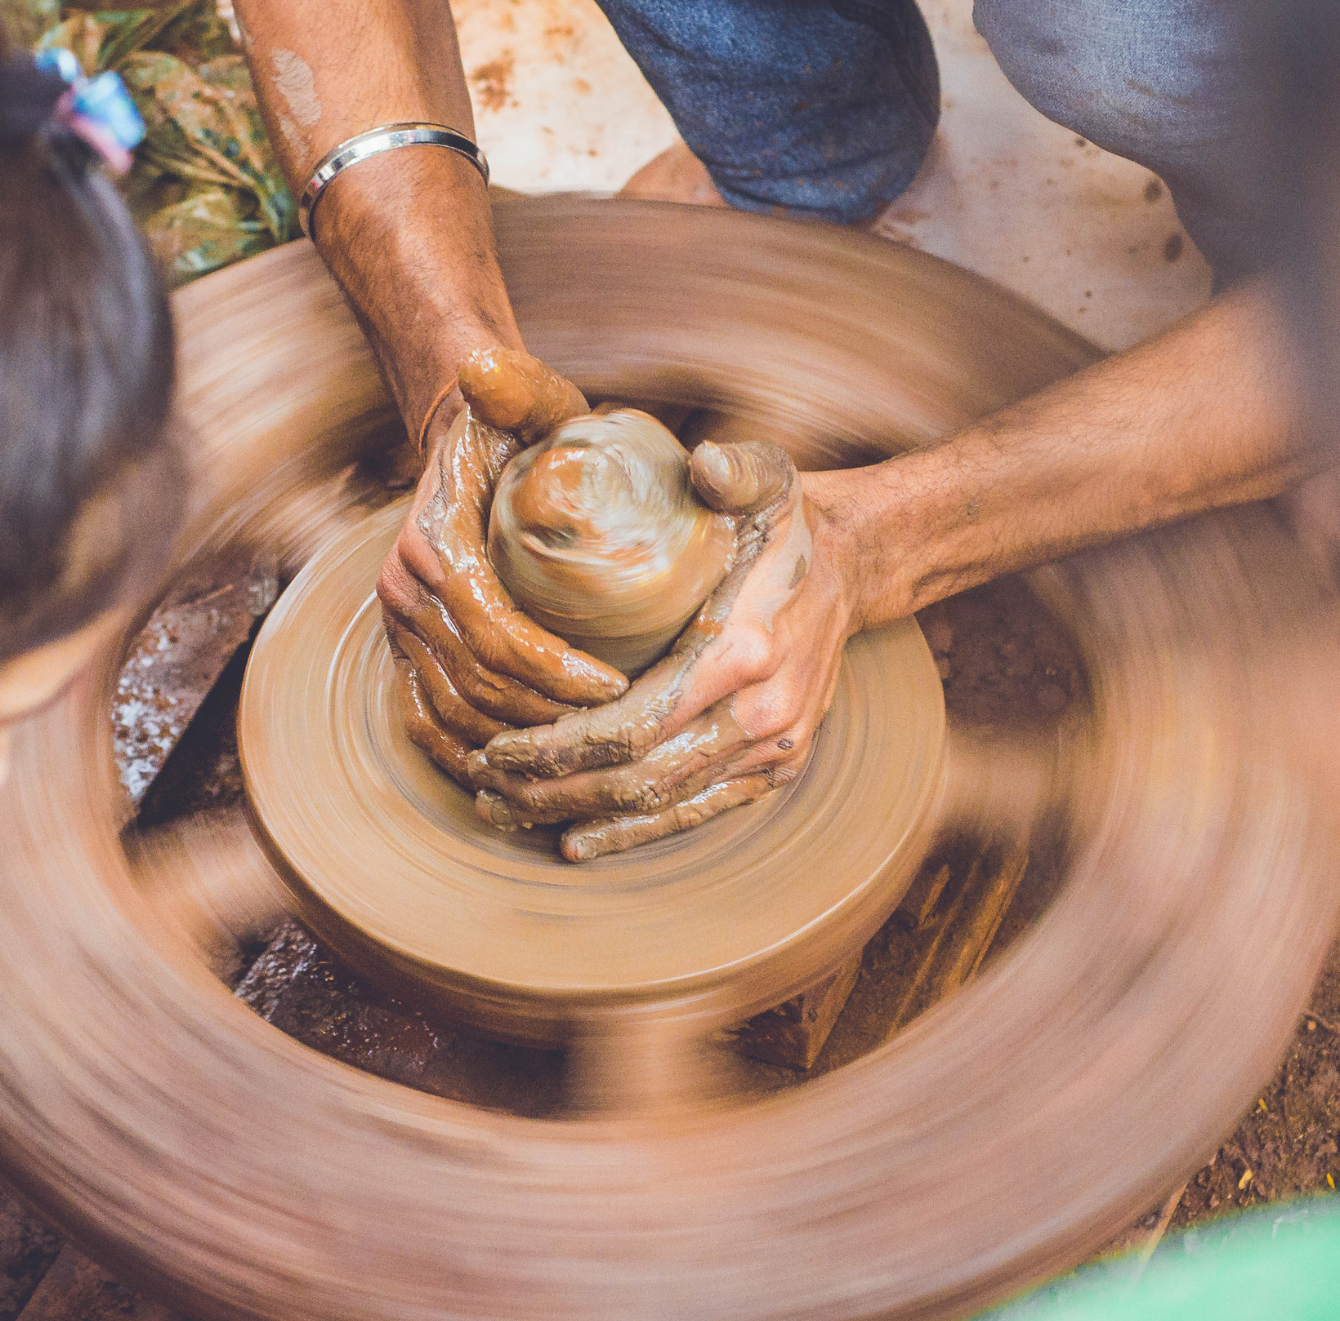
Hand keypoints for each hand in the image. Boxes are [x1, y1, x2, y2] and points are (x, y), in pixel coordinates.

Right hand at [379, 349, 630, 781]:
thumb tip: (482, 367)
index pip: (495, 632)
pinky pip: (424, 723)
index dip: (555, 672)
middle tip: (617, 732)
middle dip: (548, 720)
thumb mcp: (526, 398)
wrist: (461, 439)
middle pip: (477, 686)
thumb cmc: (513, 425)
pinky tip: (517, 778)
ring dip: (517, 745)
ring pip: (453, 715)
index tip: (618, 686)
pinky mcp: (403, 651)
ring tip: (584, 755)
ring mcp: (397, 628)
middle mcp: (402, 592)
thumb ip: (518, 386)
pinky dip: (467, 756)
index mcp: (432, 545)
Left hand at [466, 441, 857, 859]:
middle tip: (484, 786)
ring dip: (580, 815)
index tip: (498, 745)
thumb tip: (704, 462)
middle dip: (553, 790)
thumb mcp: (768, 477)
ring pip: (661, 803)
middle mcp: (763, 715)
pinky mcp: (776, 769)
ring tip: (509, 811)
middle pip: (638, 777)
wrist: (855, 568)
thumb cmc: (788, 523)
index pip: (635, 724)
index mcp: (746, 650)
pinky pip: (698, 812)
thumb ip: (733, 469)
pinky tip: (579, 840)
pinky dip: (636, 833)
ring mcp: (773, 750)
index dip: (560, 746)